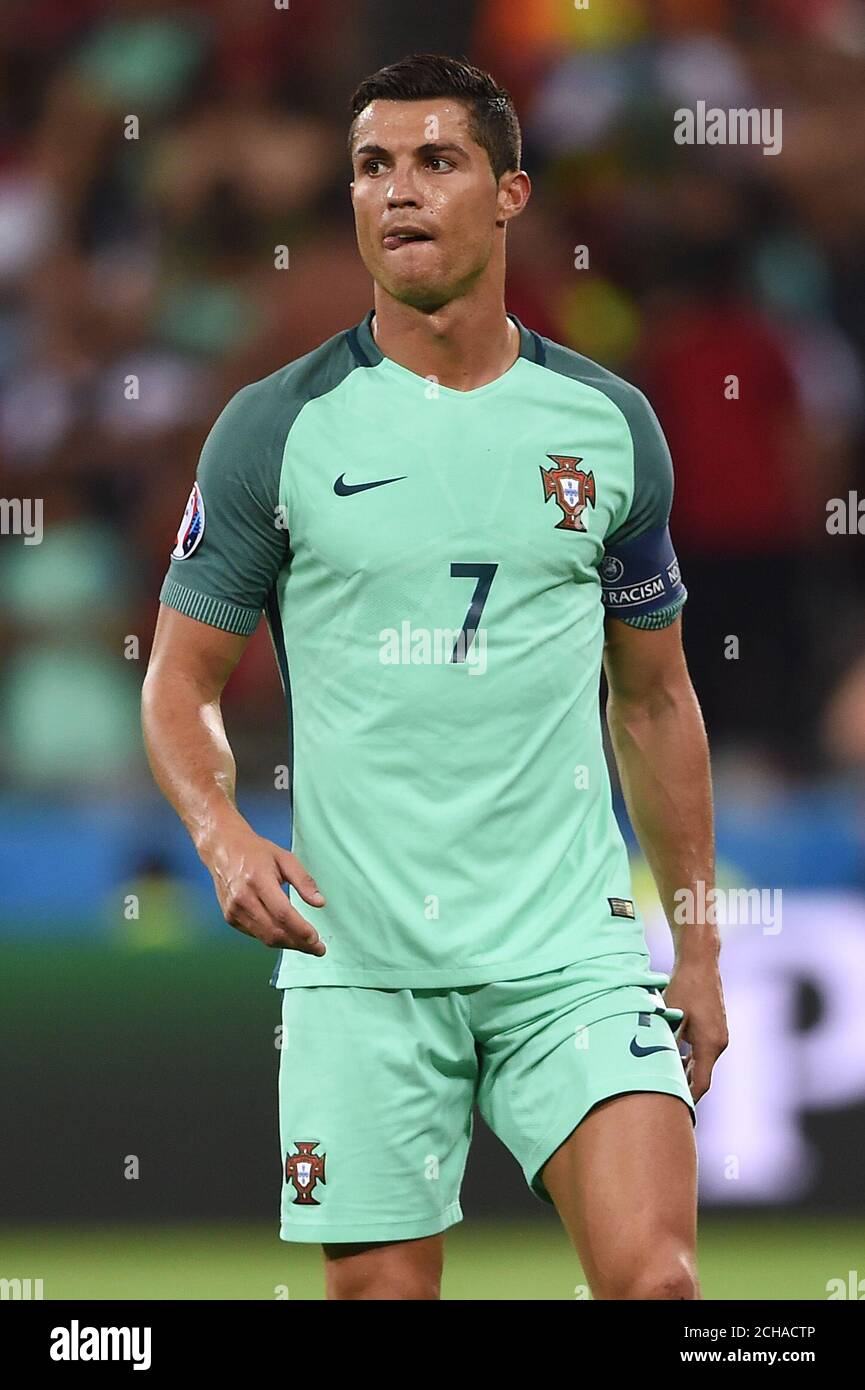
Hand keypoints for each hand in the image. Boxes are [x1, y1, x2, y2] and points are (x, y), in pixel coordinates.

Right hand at [201, 820, 326, 955]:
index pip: (282, 913)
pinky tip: (287, 935)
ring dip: (288, 944)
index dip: (301, 930)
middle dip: (299, 944)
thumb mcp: (285, 858)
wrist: (223, 849)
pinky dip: (274, 938)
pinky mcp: (230, 918)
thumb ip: (304, 881)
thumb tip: (320, 903)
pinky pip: (256, 934)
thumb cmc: (256, 852)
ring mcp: (234, 911)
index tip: (317, 940)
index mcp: (258, 880)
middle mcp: (243, 898)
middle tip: (318, 948)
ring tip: (307, 945)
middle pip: (274, 931)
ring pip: (265, 937)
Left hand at [664, 958, 727, 1101]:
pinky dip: (689, 1058)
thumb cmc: (683, 985)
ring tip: (663, 1079)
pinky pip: (703, 1051)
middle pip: (702, 1075)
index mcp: (710, 1044)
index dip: (688, 1100)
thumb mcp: (670, 1016)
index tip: (676, 1113)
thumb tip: (654, 1064)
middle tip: (664, 1101)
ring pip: (701, 1063)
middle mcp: (719, 1042)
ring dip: (684, 1071)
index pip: (701, 1083)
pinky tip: (672, 1057)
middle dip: (684, 1087)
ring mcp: (719, 1034)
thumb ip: (666, 1042)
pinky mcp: (715, 1027)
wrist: (700, 962)